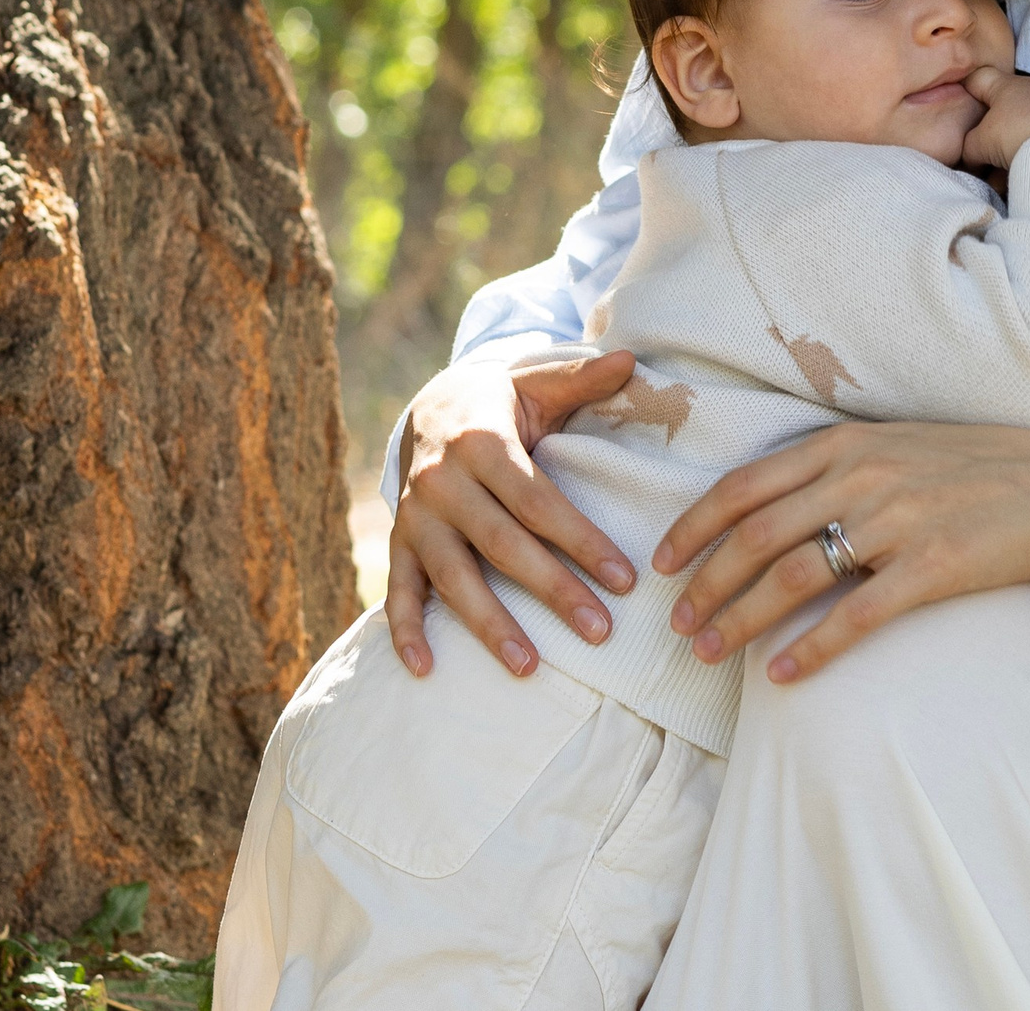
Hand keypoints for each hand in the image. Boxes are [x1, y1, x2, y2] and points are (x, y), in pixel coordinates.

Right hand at [385, 351, 639, 678]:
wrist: (429, 406)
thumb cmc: (501, 403)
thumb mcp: (536, 383)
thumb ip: (582, 378)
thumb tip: (630, 360)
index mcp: (483, 442)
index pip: (538, 501)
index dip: (581, 541)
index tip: (625, 579)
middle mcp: (443, 482)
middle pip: (502, 545)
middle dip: (552, 590)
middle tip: (599, 632)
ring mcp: (416, 516)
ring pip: (453, 576)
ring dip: (489, 624)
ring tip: (530, 667)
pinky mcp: (399, 541)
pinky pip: (398, 591)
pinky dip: (405, 631)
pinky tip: (426, 669)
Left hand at [652, 420, 1029, 683]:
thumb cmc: (971, 469)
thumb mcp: (894, 444)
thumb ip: (832, 465)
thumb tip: (765, 501)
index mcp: (845, 443)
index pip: (742, 486)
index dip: (692, 526)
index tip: (661, 563)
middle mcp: (861, 477)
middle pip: (754, 536)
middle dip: (704, 583)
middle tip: (676, 623)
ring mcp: (897, 522)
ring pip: (792, 577)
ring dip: (740, 620)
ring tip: (709, 653)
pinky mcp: (932, 569)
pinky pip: (855, 618)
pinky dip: (810, 650)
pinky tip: (782, 676)